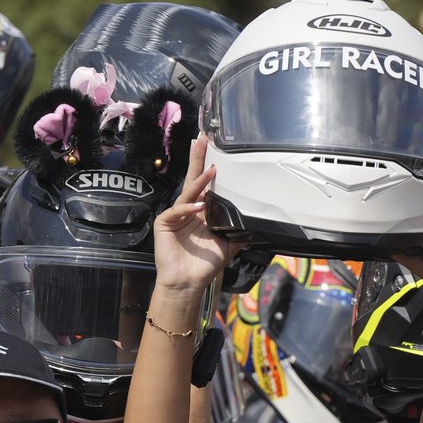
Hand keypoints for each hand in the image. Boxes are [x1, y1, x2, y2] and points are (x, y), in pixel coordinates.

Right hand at [153, 135, 242, 297]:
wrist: (188, 284)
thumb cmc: (204, 265)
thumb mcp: (228, 245)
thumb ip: (240, 231)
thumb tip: (258, 222)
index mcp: (201, 212)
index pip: (205, 184)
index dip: (208, 166)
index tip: (214, 147)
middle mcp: (188, 210)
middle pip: (193, 179)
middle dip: (197, 158)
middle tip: (202, 138)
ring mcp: (175, 215)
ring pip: (187, 192)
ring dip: (199, 181)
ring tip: (212, 170)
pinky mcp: (164, 224)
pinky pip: (177, 211)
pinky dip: (188, 207)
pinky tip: (199, 206)